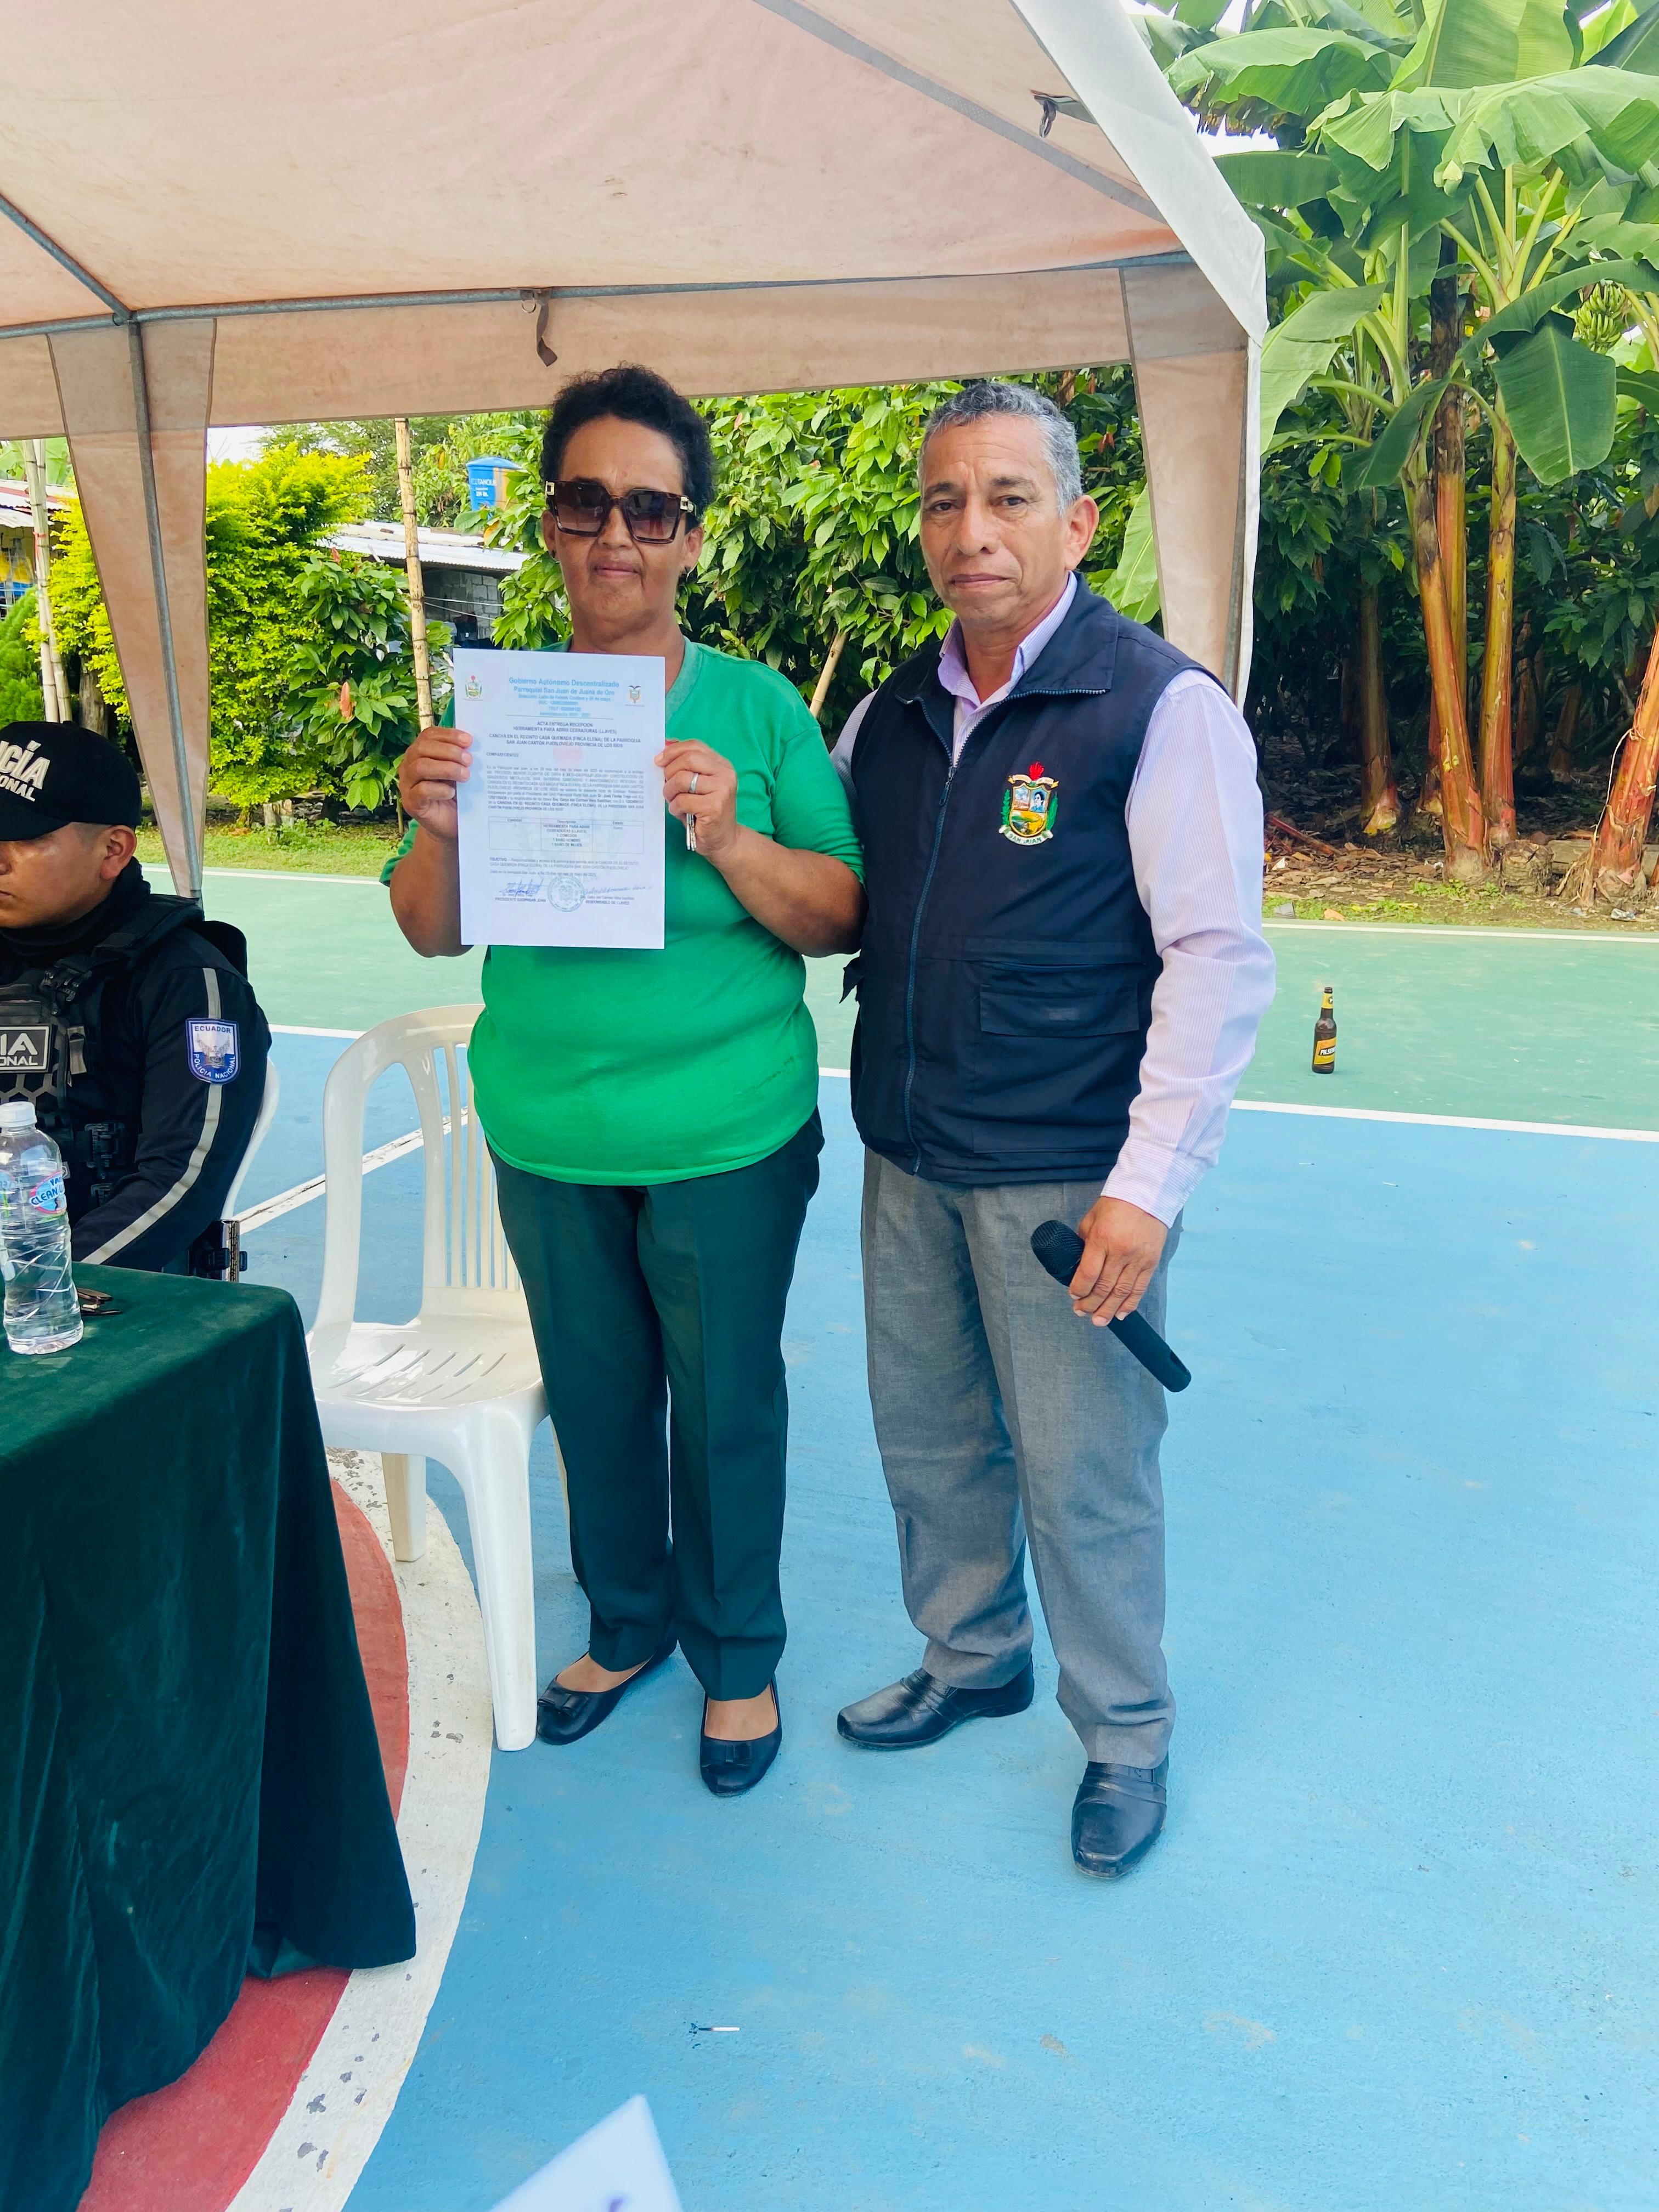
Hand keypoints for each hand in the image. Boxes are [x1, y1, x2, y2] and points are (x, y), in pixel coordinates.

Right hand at [398, 725, 471, 842]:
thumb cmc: (455, 795)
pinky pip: (421, 790)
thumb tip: (473, 746)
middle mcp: (409, 765)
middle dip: (449, 751)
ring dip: (446, 768)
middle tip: (469, 760)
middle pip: (422, 748)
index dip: (448, 735)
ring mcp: (407, 784)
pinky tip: (452, 792)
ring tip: (465, 776)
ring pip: (420, 767)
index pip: (429, 735)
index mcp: (420, 753)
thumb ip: (461, 758)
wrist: (449, 825)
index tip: (468, 741)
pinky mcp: (411, 803)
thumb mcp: (459, 772)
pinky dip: (439, 789)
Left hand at [659, 739, 740, 862]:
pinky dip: (674, 808)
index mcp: (722, 765)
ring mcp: (722, 790)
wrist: (724, 841)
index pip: (695, 746)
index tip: (658, 761)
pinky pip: (682, 800)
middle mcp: (725, 774)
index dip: (673, 751)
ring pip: (682, 780)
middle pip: (688, 759)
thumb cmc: (706, 812)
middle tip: (666, 786)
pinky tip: (680, 813)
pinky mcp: (714, 807)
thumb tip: (665, 745)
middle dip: (669, 771)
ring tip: (673, 801)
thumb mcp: (698, 785)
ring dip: (670, 792)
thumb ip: (686, 766)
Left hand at [1069, 1196, 1167, 1324]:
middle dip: (1090, 1304)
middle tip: (1081, 1313)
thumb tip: (1078, 1265)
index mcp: (1102, 1239)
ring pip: (1122, 1292)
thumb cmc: (1116, 1205)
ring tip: (1099, 1321)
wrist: (1147, 1194)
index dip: (1079, 1289)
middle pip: (1104, 1287)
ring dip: (1109, 1310)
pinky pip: (1140, 1288)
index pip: (1088, 1273)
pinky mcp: (1151, 1262)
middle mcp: (1121, 1251)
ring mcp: (1138, 1258)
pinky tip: (1121, 1313)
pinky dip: (1130, 1304)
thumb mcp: (1091, 1219)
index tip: (1073, 1296)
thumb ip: (1085, 1243)